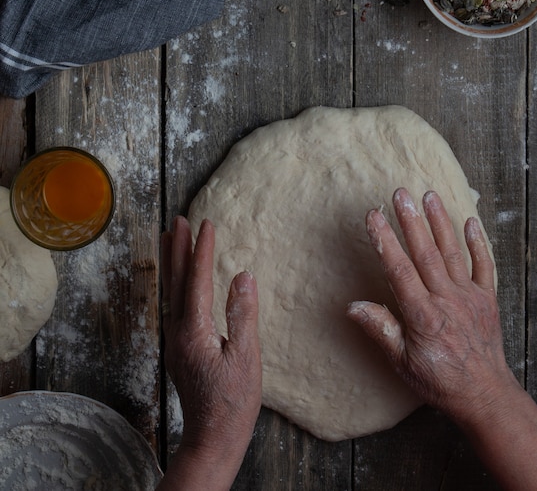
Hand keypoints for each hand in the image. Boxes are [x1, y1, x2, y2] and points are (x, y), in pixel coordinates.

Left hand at [159, 216, 260, 488]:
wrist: (213, 436)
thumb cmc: (234, 400)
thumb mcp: (246, 357)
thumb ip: (243, 314)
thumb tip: (243, 275)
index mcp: (195, 330)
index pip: (197, 279)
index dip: (202, 250)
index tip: (206, 224)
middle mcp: (179, 331)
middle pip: (175, 281)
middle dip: (176, 248)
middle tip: (177, 220)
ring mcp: (176, 340)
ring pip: (171, 291)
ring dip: (171, 262)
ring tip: (170, 239)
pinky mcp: (180, 346)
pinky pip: (174, 303)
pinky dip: (175, 282)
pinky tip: (179, 279)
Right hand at [347, 188, 514, 419]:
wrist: (485, 394)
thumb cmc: (440, 380)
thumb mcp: (402, 361)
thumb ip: (380, 329)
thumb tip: (353, 306)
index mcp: (423, 314)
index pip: (399, 269)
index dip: (385, 240)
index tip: (374, 216)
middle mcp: (447, 299)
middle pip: (425, 252)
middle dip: (411, 220)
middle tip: (400, 193)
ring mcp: (469, 296)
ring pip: (452, 251)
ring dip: (440, 222)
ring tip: (429, 195)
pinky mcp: (487, 299)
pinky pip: (484, 265)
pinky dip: (478, 243)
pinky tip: (471, 221)